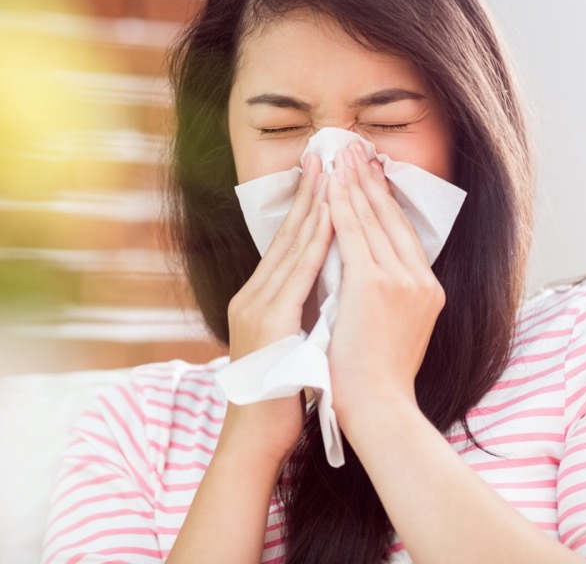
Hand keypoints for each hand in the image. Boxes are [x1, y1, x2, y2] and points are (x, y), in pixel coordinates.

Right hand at [222, 152, 333, 462]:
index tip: (324, 174)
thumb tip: (324, 288)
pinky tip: (332, 218)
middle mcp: (253, 295)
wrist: (257, 434)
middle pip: (286, 234)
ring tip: (331, 170)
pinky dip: (316, 242)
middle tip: (325, 153)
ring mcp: (259, 306)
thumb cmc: (277, 395)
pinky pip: (299, 274)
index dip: (306, 206)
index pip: (287, 242)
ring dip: (314, 205)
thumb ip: (297, 312)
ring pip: (292, 246)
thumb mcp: (286, 342)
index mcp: (258, 298)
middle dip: (310, 192)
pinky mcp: (270, 321)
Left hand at [325, 141, 444, 429]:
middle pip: (391, 217)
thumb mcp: (390, 328)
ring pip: (373, 219)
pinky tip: (329, 184)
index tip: (367, 172)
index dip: (382, 200)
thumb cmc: (374, 378)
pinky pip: (355, 234)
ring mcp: (402, 280)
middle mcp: (421, 280)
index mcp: (425, 290)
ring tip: (340, 153)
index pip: (401, 233)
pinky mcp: (377, 284)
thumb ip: (384, 297)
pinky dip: (342, 206)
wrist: (378, 408)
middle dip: (369, 180)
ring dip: (353, 183)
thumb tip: (361, 273)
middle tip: (353, 147)